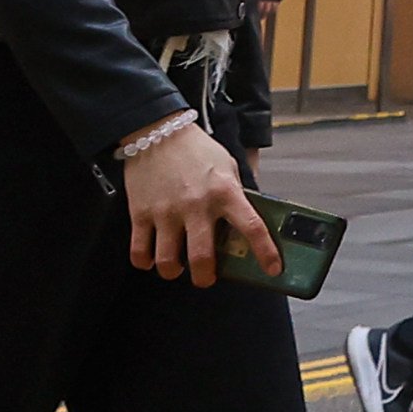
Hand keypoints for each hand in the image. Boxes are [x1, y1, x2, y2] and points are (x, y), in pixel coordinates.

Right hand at [122, 125, 270, 286]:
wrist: (158, 132)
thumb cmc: (198, 151)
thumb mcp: (229, 167)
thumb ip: (237, 194)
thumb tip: (249, 220)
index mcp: (225, 192)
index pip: (252, 227)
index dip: (265, 253)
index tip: (273, 270)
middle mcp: (197, 206)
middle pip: (202, 257)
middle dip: (205, 277)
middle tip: (206, 278)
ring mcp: (166, 212)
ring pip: (168, 260)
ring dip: (174, 271)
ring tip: (178, 268)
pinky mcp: (140, 214)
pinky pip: (139, 251)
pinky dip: (145, 262)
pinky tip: (151, 259)